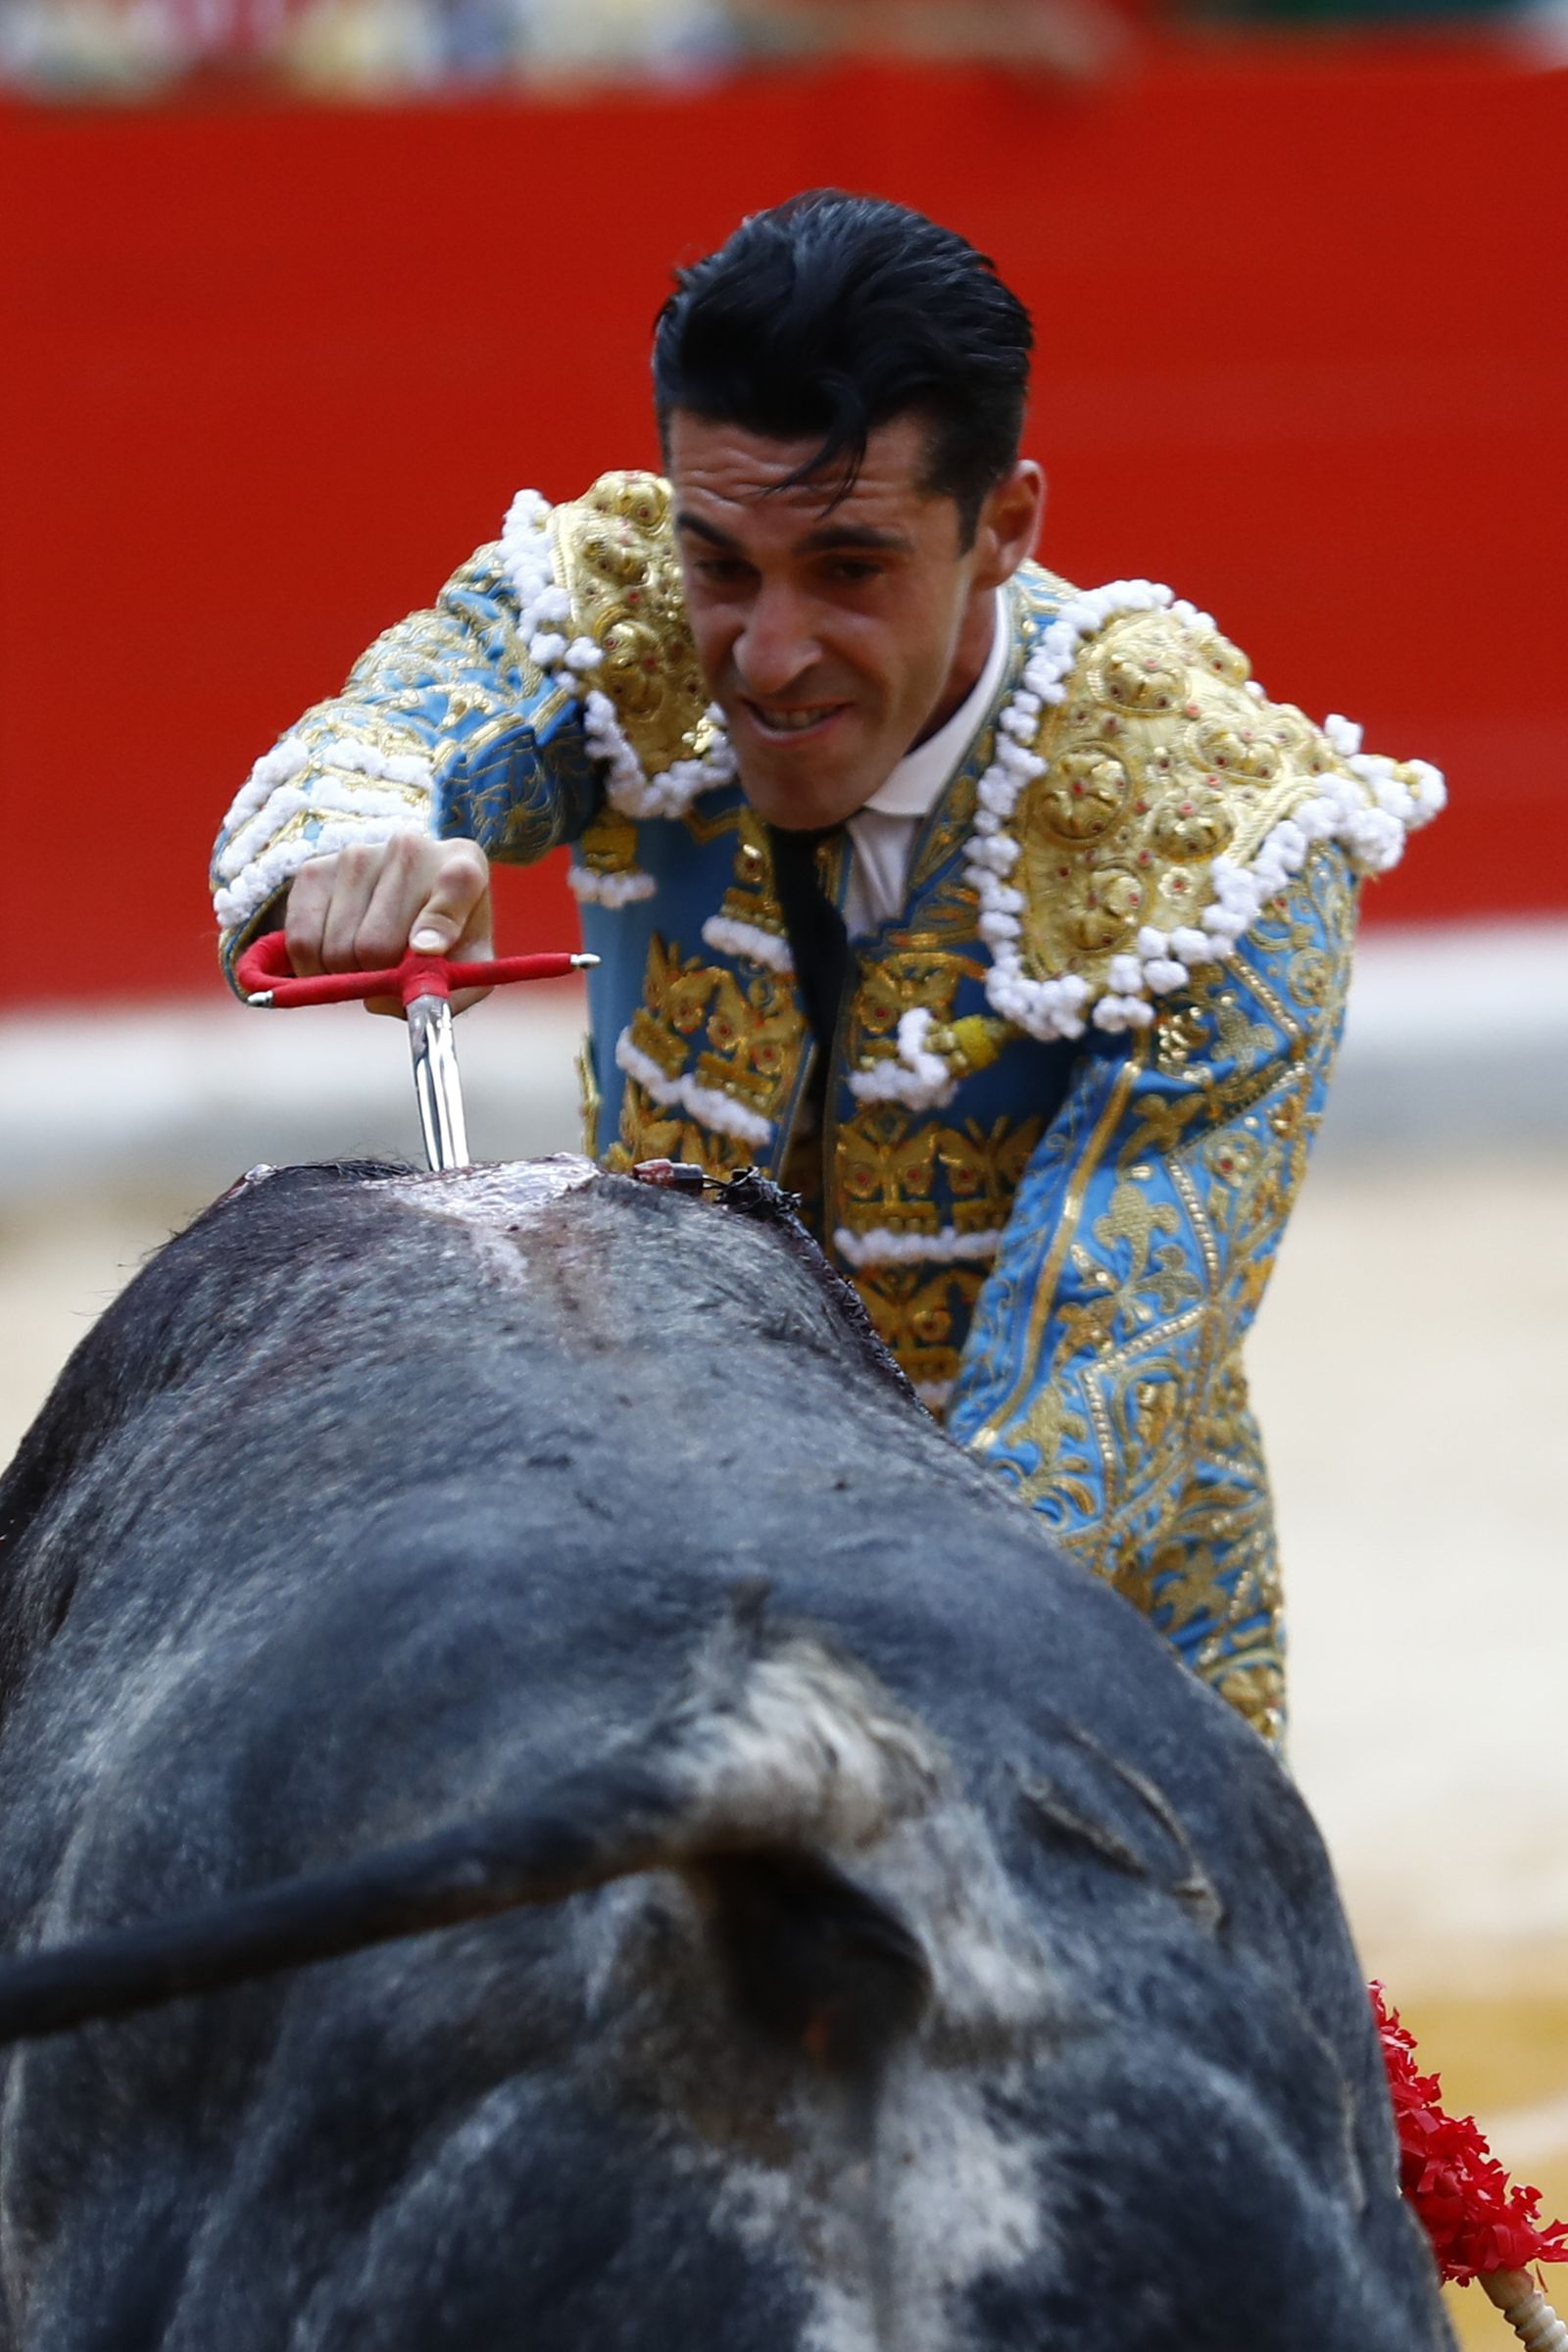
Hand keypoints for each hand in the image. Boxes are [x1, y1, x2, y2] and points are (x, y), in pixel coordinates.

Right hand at [284, 836, 493, 1016]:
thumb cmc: (447, 936)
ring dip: (346, 973)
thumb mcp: (468, 964)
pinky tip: (336, 958)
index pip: (455, 886)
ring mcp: (357, 854)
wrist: (411, 893)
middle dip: (378, 977)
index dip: (438, 925)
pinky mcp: (315, 867)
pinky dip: (314, 966)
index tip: (426, 950)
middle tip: (387, 974)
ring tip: (366, 962)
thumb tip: (386, 996)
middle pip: (376, 944)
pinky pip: (300, 940)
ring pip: (335, 947)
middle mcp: (409, 849)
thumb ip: (452, 992)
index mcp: (464, 865)